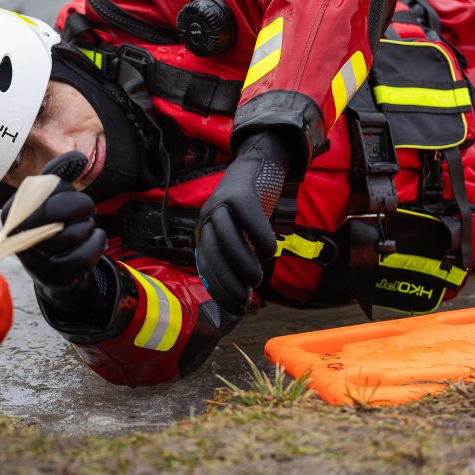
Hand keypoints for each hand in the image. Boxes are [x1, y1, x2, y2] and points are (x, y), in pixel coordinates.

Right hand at [1, 152, 106, 299]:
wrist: (53, 267)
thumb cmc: (52, 223)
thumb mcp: (51, 195)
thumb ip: (61, 172)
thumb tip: (80, 159)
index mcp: (11, 212)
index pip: (46, 190)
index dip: (68, 190)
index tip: (71, 195)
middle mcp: (16, 238)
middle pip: (58, 210)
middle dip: (82, 205)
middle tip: (87, 209)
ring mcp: (32, 261)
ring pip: (75, 232)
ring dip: (89, 226)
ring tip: (83, 228)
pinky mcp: (52, 278)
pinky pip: (86, 254)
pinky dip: (97, 242)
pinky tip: (93, 239)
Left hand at [194, 131, 291, 315]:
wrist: (255, 166)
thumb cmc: (250, 210)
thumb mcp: (241, 237)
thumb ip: (241, 260)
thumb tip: (249, 298)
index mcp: (205, 233)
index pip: (207, 266)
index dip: (221, 290)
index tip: (237, 308)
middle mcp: (207, 219)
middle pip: (212, 252)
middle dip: (227, 280)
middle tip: (246, 298)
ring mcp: (221, 203)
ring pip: (225, 235)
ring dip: (241, 261)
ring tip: (257, 278)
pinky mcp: (240, 192)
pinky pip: (246, 216)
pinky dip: (258, 235)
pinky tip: (270, 250)